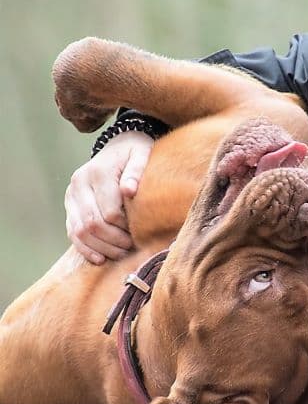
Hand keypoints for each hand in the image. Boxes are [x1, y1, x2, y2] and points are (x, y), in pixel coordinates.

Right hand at [65, 131, 153, 263]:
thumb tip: (130, 191)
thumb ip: (136, 170)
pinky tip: (100, 258)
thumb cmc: (135, 151)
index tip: (141, 232)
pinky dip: (85, 247)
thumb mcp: (142, 153)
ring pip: (80, 231)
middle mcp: (79, 184)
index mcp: (97, 172)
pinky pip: (72, 231)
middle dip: (114, 241)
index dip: (125, 227)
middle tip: (132, 247)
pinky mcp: (69, 204)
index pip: (109, 211)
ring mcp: (71, 195)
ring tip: (121, 253)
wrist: (118, 145)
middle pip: (93, 223)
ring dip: (101, 247)